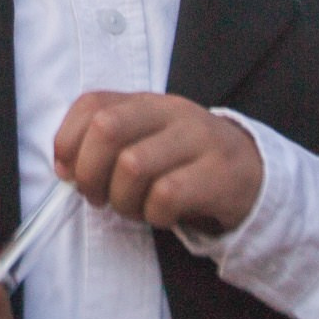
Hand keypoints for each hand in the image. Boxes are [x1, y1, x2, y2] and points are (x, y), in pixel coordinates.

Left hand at [52, 90, 263, 237]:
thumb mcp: (147, 144)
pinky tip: (163, 215)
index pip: (93, 103)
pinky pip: (166, 195)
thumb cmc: (185, 166)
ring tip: (135, 209)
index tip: (69, 172)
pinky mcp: (220, 173)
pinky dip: (154, 214)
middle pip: (107, 128)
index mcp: (148, 102)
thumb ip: (106, 147)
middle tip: (97, 197)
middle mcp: (173, 112)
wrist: (254, 177)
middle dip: (89, 172)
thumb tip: (64, 167)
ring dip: (122, 200)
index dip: (68, 140)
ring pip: (132, 165)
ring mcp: (200, 139)